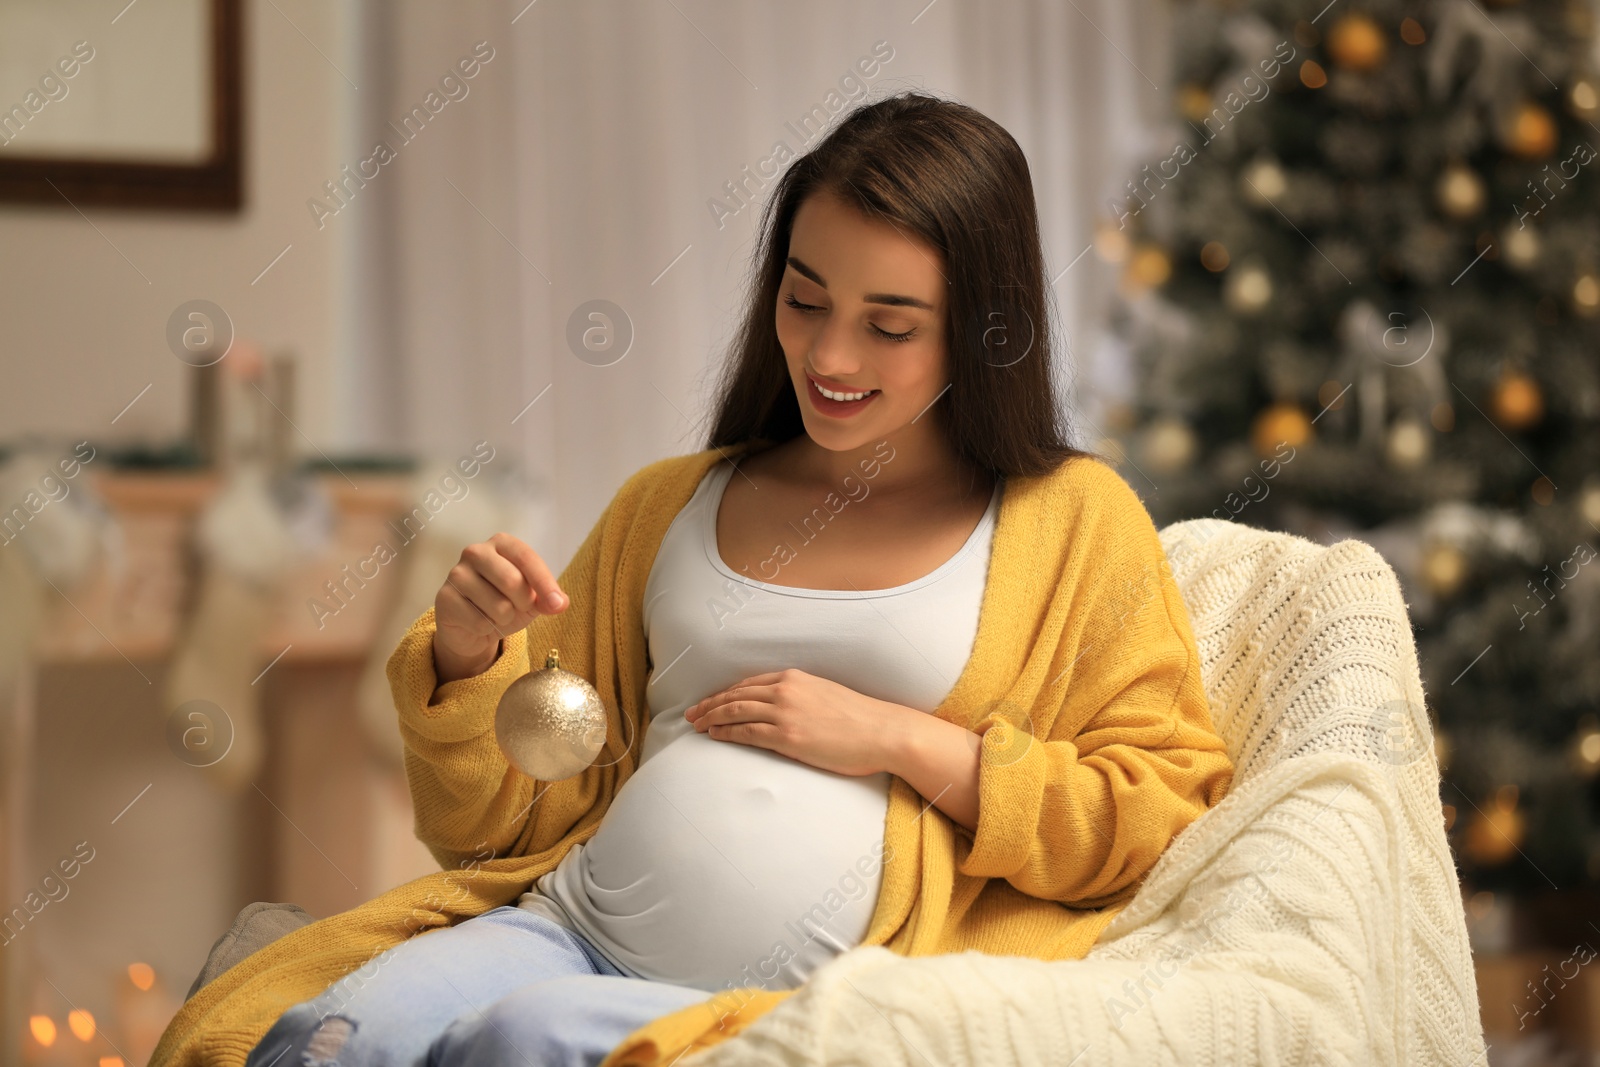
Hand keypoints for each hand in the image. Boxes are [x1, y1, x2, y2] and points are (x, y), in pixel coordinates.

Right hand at [433, 532, 567, 682]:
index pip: (527, 558)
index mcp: (501, 543)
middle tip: (517, 607)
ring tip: (495, 615)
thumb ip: (548, 598)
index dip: (545, 582)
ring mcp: (456, 573)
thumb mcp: (533, 599)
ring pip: (498, 606)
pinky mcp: (444, 598)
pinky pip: (479, 622)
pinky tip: (478, 622)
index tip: (557, 604)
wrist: (473, 628)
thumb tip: (559, 603)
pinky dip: (486, 629)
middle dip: (523, 603)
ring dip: (504, 619)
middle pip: (512, 580)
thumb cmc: (506, 603)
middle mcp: (475, 552)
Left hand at [684, 668, 915, 776]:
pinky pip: (746, 732)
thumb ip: (800, 698)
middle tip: (691, 713)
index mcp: (795, 678)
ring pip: (735, 711)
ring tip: (696, 725)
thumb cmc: (859, 719)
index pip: (749, 683)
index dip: (725, 693)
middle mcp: (786, 690)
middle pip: (736, 694)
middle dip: (710, 704)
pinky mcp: (788, 736)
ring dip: (711, 718)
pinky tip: (714, 736)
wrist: (881, 731)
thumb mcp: (825, 696)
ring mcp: (785, 712)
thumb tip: (783, 711)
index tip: (710, 701)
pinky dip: (726, 733)